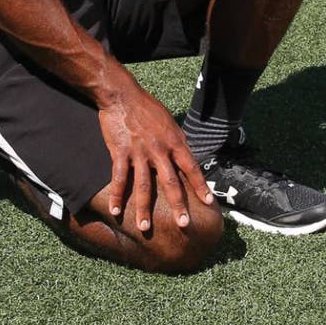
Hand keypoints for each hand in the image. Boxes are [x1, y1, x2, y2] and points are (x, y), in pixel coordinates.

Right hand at [95, 80, 214, 233]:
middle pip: (171, 182)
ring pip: (144, 185)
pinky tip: (115, 211)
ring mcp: (140, 152)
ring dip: (144, 209)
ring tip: (144, 228)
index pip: (192, 168)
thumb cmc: (148, 109)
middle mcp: (160, 149)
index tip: (210, 202)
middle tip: (184, 224)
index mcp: (175, 142)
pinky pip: (119, 178)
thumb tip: (187, 157)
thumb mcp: (170, 123)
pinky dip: (117, 196)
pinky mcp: (120, 152)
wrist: (123, 96)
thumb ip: (178, 142)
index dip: (200, 186)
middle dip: (178, 205)